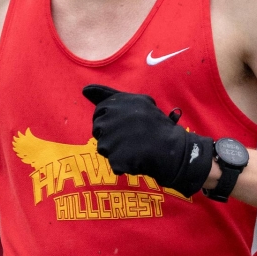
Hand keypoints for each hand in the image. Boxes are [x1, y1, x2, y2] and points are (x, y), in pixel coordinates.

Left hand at [83, 85, 213, 196]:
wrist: (172, 148)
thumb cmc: (155, 125)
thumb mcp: (136, 102)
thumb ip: (108, 95)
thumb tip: (84, 90)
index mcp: (117, 103)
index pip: (99, 112)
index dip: (110, 121)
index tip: (124, 125)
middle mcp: (111, 118)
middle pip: (97, 130)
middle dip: (110, 136)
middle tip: (130, 137)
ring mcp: (112, 139)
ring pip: (103, 149)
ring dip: (116, 151)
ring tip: (135, 148)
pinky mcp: (115, 158)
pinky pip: (114, 164)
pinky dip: (124, 165)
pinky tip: (138, 159)